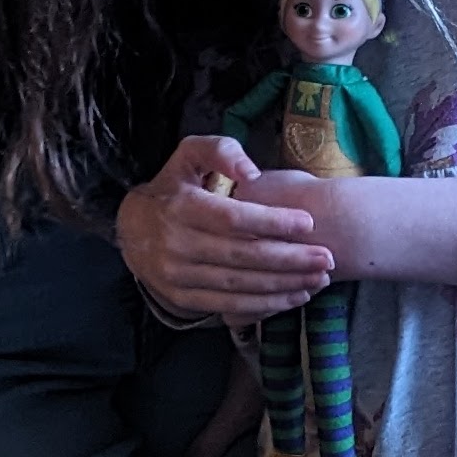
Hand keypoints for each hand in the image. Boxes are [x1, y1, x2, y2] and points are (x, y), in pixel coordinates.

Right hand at [116, 136, 332, 321]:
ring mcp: (179, 277)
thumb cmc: (172, 186)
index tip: (309, 223)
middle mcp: (178, 245)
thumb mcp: (188, 154)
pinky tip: (293, 296)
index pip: (233, 219)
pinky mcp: (183, 299)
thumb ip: (220, 151)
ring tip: (318, 280)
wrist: (130, 229)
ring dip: (283, 286)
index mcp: (182, 207)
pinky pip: (229, 305)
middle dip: (289, 260)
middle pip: (242, 257)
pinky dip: (264, 305)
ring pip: (239, 286)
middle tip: (326, 258)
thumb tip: (251, 172)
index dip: (273, 222)